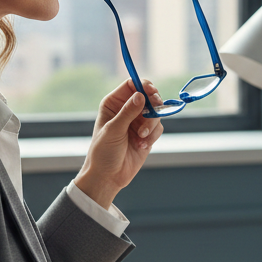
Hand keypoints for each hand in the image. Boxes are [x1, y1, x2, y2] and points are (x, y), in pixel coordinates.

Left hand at [73, 78, 164, 209]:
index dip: (143, 86)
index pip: (132, 85)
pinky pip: (158, 127)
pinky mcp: (147, 134)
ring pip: (156, 112)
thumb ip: (128, 112)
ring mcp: (138, 121)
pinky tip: (142, 145)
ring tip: (141, 137)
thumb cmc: (103, 152)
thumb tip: (141, 95)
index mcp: (113, 103)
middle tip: (154, 111)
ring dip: (151, 124)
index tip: (151, 92)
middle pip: (148, 96)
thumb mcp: (113, 130)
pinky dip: (153, 136)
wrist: (108, 176)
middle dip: (153, 105)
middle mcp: (127, 109)